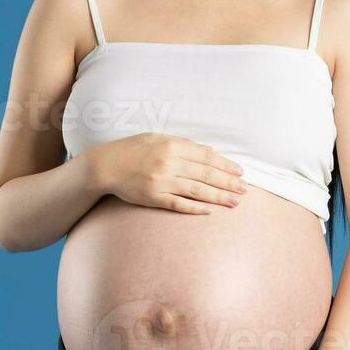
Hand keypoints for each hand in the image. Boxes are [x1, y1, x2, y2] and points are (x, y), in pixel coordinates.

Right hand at [88, 133, 247, 213]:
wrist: (105, 165)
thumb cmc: (132, 149)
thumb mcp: (158, 139)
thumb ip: (184, 144)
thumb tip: (209, 151)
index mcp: (171, 145)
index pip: (206, 157)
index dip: (225, 165)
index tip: (240, 173)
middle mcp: (168, 163)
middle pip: (206, 174)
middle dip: (228, 183)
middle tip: (245, 190)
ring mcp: (161, 181)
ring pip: (196, 190)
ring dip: (218, 197)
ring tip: (235, 202)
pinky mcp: (153, 198)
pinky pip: (178, 204)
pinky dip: (194, 208)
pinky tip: (209, 211)